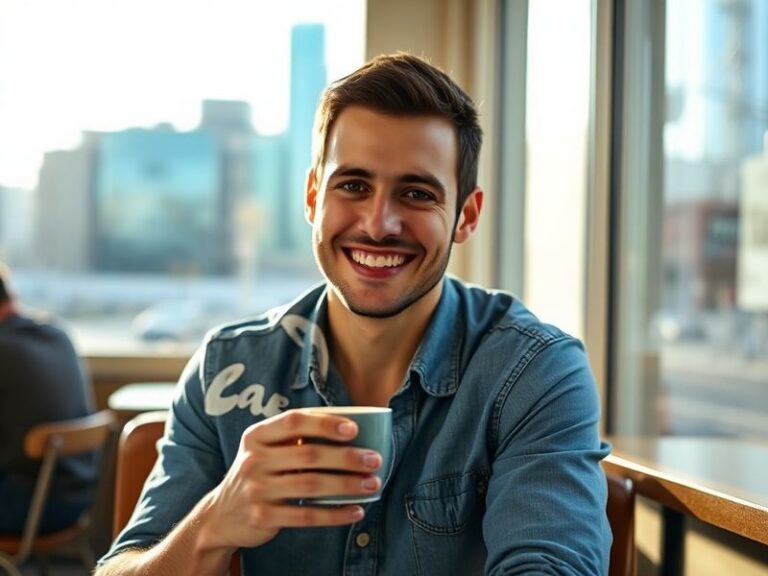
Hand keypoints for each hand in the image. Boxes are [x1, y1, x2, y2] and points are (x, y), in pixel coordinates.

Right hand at [198, 409, 382, 550]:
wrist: (221, 515)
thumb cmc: (258, 474)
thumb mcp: (264, 450)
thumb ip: (293, 438)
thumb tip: (349, 429)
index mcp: (256, 436)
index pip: (294, 421)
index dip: (325, 423)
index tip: (354, 429)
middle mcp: (254, 460)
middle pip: (308, 455)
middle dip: (347, 457)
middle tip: (374, 459)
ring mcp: (257, 490)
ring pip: (311, 486)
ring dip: (347, 485)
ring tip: (372, 484)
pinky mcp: (264, 517)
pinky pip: (306, 516)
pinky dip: (335, 514)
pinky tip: (356, 511)